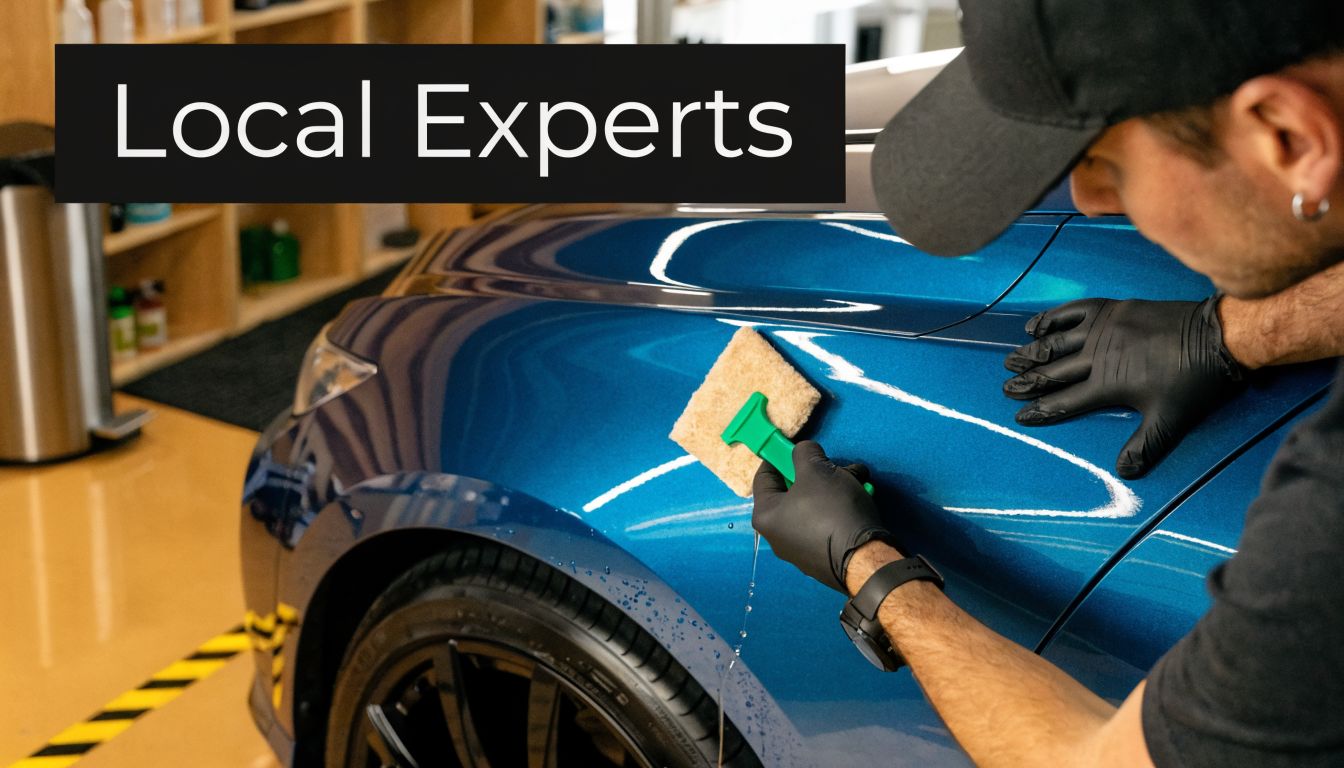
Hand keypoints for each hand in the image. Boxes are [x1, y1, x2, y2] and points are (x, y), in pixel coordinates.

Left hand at [752, 441, 890, 592]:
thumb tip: (803, 452)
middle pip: (793, 491)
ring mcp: (802, 549)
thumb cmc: (831, 509)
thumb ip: (805, 453)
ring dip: (835, 486)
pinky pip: (828, 522)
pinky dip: (842, 507)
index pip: (764, 477)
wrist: (864, 558)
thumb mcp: (816, 470)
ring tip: (856, 477)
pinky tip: (862, 496)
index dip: (778, 456)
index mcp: (766, 516)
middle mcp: (779, 536)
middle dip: (816, 472)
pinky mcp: (825, 557)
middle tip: (833, 464)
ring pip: (815, 504)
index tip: (794, 447)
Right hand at [1003, 297, 1243, 478]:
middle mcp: (1098, 356)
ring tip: (1011, 359)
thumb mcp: (1170, 420)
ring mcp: (1104, 329)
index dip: (1040, 410)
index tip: (1020, 415)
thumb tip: (1124, 471)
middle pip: (1053, 372)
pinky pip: (1073, 311)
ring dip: (1032, 352)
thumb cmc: (1194, 382)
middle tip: (1007, 386)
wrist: (1217, 337)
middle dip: (1027, 381)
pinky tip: (1035, 325)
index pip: (1065, 401)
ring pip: (1057, 342)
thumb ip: (1145, 447)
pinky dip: (1051, 318)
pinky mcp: (1113, 309)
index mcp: (1108, 385)